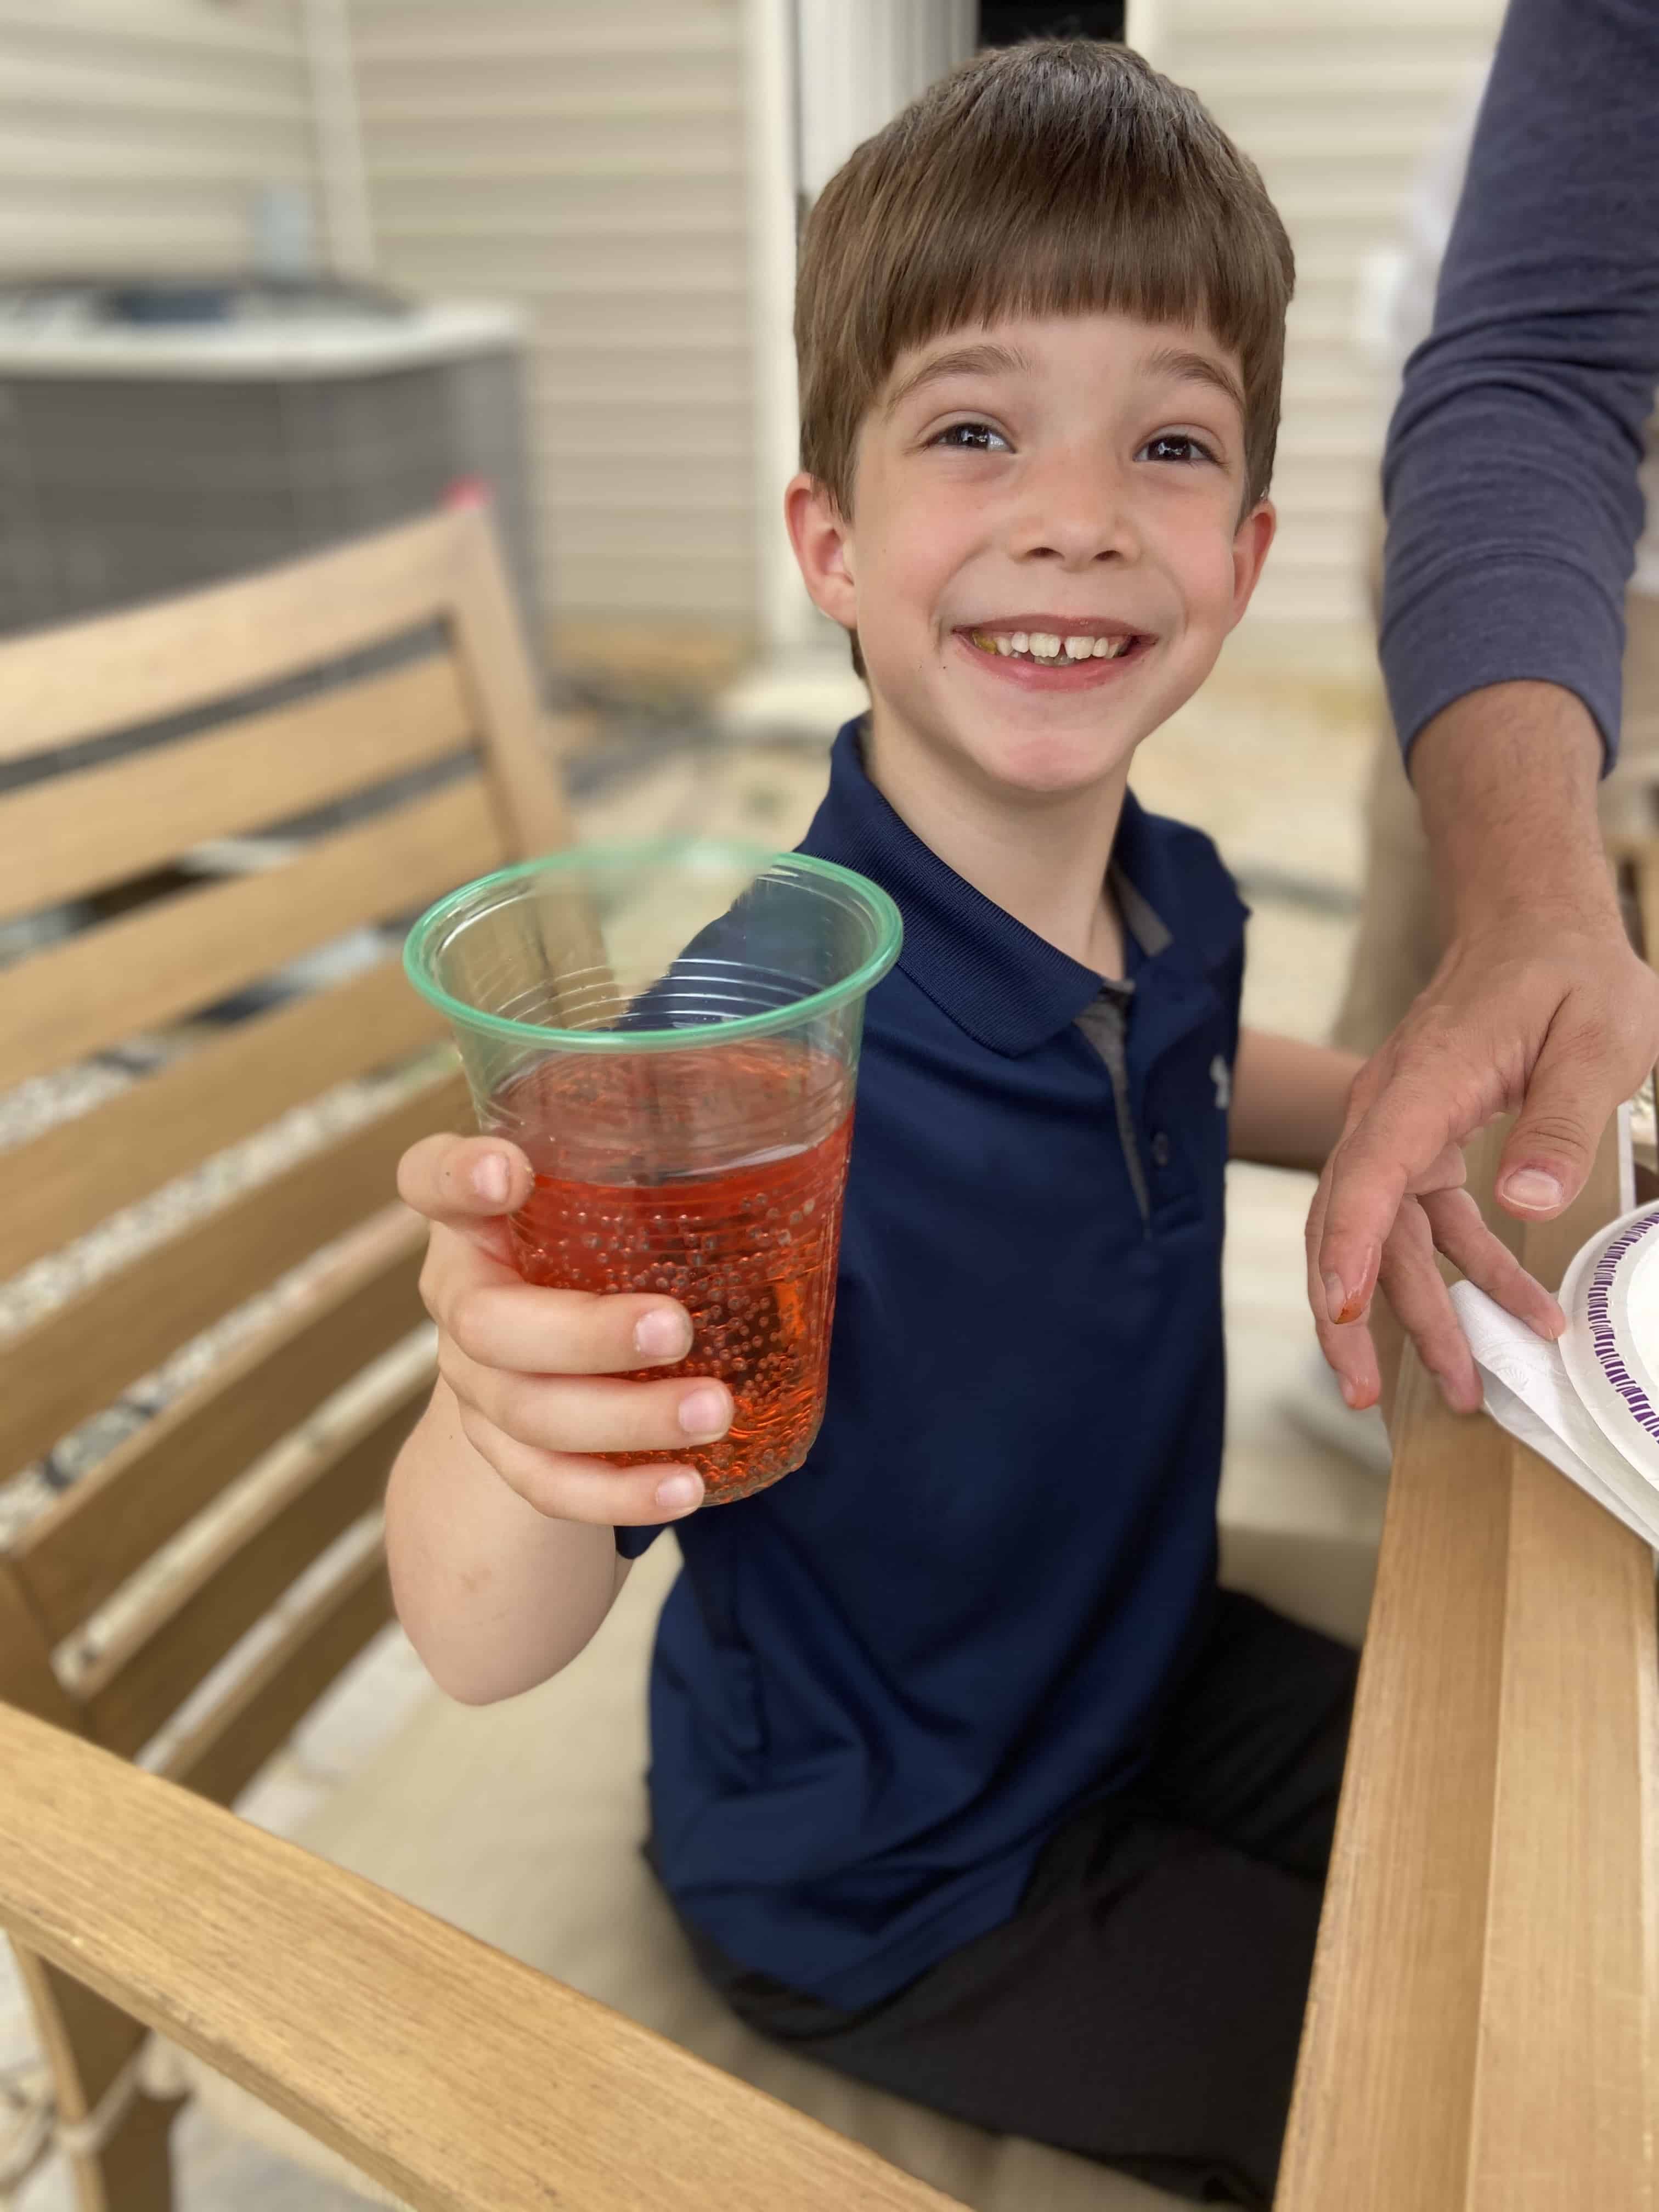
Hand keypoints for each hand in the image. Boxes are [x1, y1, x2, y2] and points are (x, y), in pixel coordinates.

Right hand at [397, 1133, 730, 1523]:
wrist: (546, 1351)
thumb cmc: (599, 1246)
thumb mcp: (610, 1199)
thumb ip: (654, 1174)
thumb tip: (796, 1152)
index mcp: (474, 1218)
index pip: (430, 1179)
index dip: (457, 1175)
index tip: (512, 1169)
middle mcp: (460, 1296)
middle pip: (488, 1324)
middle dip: (585, 1334)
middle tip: (676, 1328)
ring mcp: (475, 1383)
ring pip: (527, 1412)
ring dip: (624, 1419)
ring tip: (714, 1411)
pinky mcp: (504, 1452)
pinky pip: (548, 1484)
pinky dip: (617, 1495)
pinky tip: (685, 1489)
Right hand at [1309, 915, 1658, 1410]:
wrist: (1535, 923)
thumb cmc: (1568, 972)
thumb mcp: (1599, 1041)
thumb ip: (1564, 1124)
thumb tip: (1526, 1203)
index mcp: (1422, 1085)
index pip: (1365, 1175)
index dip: (1347, 1250)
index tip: (1342, 1315)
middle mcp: (1391, 1112)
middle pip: (1348, 1225)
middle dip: (1352, 1316)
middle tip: (1365, 1396)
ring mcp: (1402, 1129)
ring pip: (1385, 1236)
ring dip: (1413, 1313)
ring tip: (1462, 1388)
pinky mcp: (1427, 1142)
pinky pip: (1429, 1221)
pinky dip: (1465, 1273)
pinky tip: (1518, 1313)